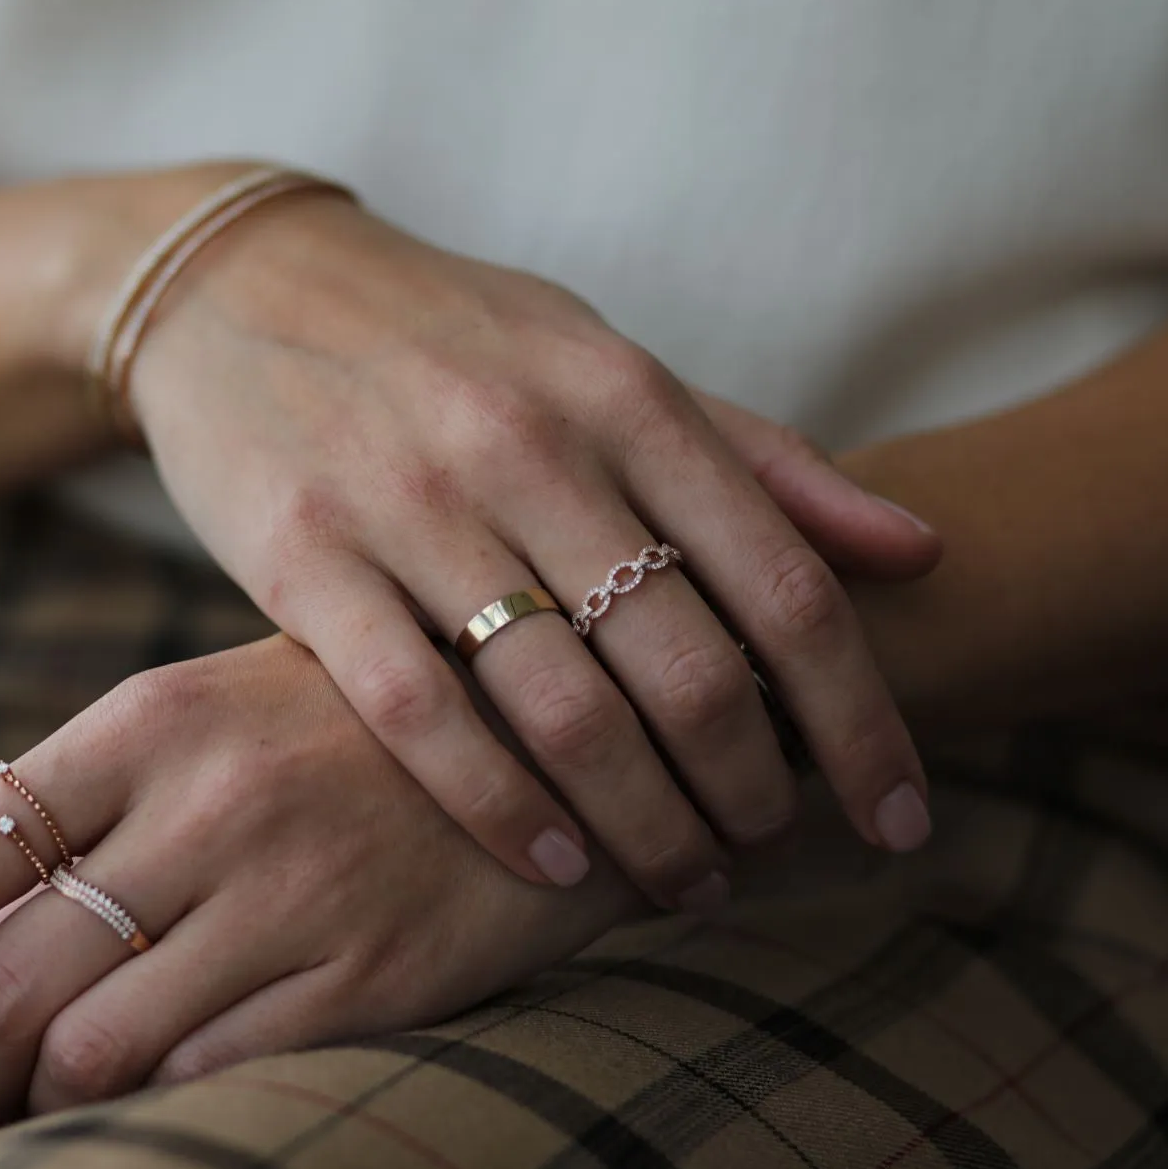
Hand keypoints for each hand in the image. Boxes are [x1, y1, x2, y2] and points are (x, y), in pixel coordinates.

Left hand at [0, 636, 642, 1125]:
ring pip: (89, 1053)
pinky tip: (169, 1089)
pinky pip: (208, 1080)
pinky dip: (155, 1109)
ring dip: (42, 1107)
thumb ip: (85, 829)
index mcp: (146, 721)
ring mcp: (289, 891)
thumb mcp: (220, 727)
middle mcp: (203, 804)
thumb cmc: (370, 720)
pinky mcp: (369, 972)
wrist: (582, 712)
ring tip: (50, 1105)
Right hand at [128, 190, 938, 908]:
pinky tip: (553, 868)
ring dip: (645, 823)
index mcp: (627, 396)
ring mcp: (413, 503)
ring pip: (565, 707)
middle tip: (771, 858)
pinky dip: (496, 806)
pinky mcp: (306, 557)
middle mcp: (533, 446)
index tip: (903, 818)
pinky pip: (418, 712)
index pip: (787, 586)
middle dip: (754, 791)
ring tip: (684, 884)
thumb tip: (921, 550)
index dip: (861, 721)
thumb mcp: (611, 364)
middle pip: (690, 664)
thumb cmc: (458, 341)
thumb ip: (758, 460)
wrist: (246, 284)